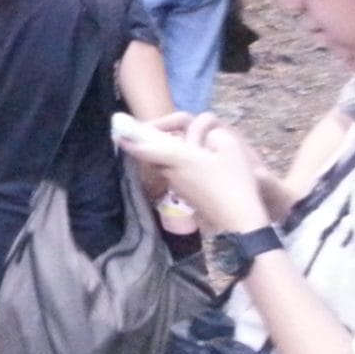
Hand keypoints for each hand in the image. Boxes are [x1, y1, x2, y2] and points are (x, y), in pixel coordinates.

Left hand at [117, 114, 270, 231]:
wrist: (238, 220)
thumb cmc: (235, 181)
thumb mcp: (229, 147)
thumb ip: (213, 134)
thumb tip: (202, 136)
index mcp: (178, 156)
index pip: (145, 147)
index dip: (129, 139)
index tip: (116, 133)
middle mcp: (171, 171)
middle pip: (151, 155)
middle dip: (147, 143)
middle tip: (148, 132)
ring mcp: (176, 185)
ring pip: (162, 165)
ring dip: (163, 154)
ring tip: (175, 143)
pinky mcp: (184, 195)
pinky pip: (173, 174)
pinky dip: (174, 164)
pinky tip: (190, 160)